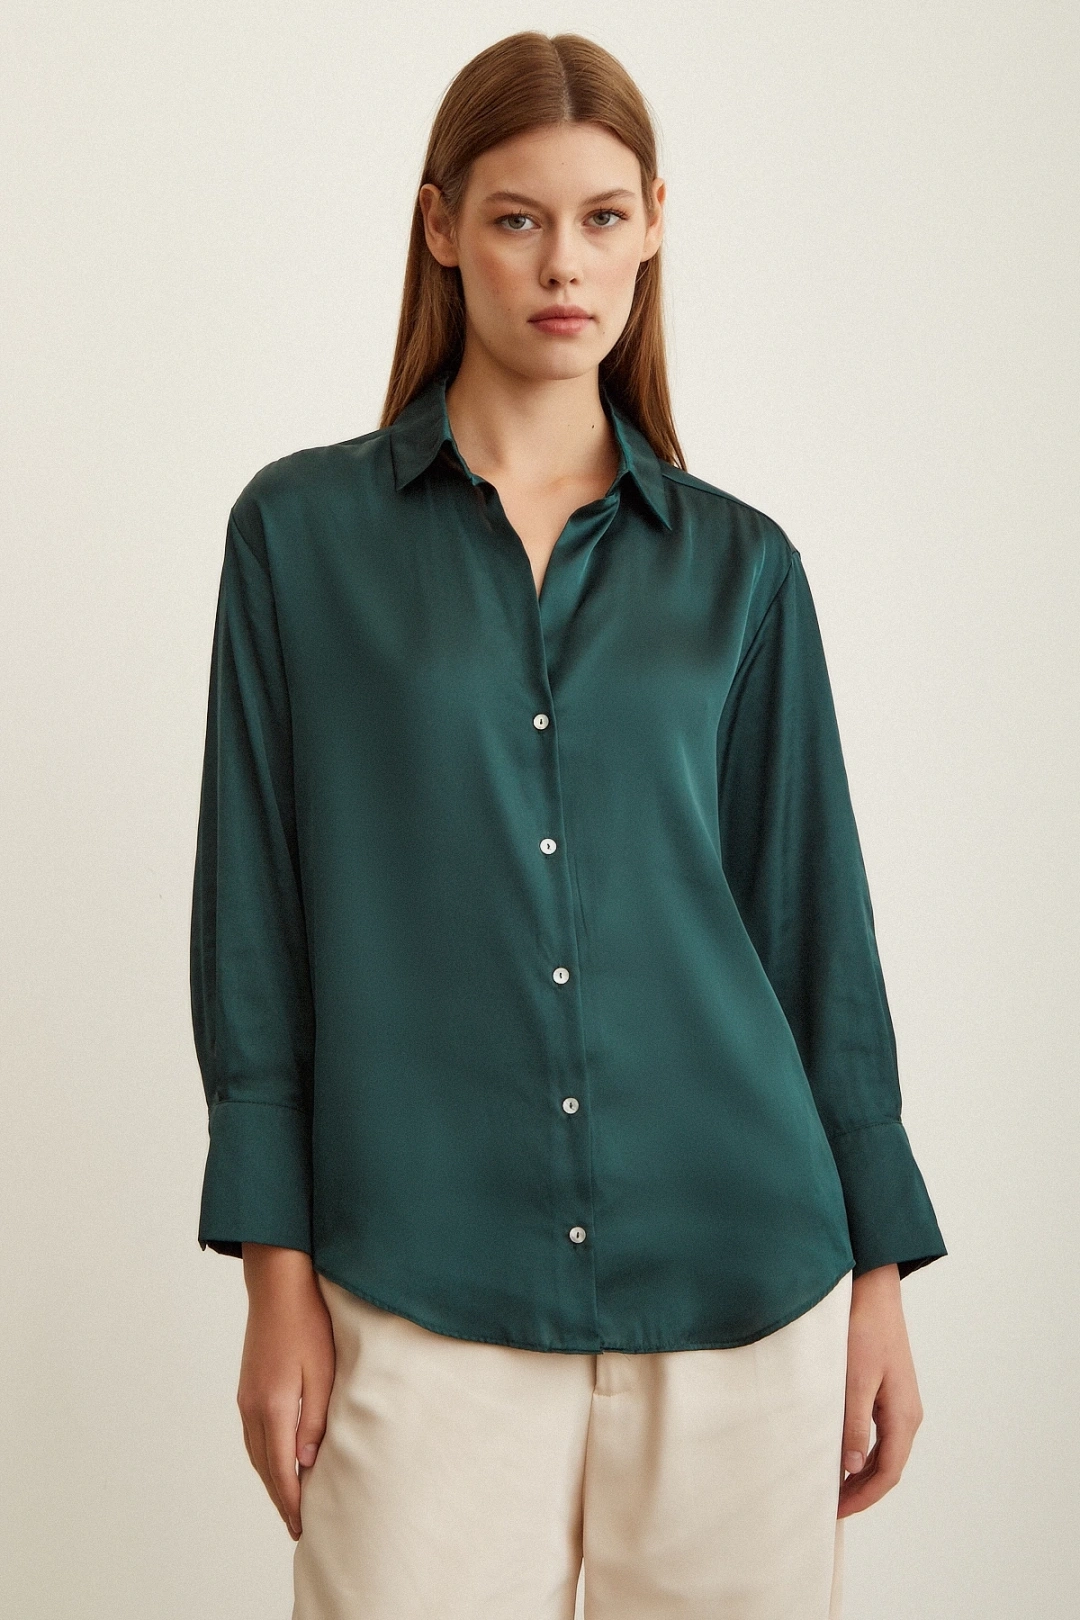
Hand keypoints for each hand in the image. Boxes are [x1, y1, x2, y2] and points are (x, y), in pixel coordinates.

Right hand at [237, 1244, 335, 1539]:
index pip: (281, 1469)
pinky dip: (264, 1457)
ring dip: (271, 1480)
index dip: (291, 1500)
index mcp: (272, 1406)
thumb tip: (308, 1462)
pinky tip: (277, 1461)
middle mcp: (252, 1407)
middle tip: (296, 1526)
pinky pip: (253, 1435)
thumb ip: (314, 1419)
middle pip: (264, 1467)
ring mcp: (246, 1397)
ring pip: (256, 1453)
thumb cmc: (307, 1322)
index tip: (302, 1526)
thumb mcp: (321, 1371)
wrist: (277, 1284)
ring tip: (288, 1501)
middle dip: (280, 1498)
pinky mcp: (247, 1387)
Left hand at [837, 1263, 924, 1517]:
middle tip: (829, 1504)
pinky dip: (861, 1449)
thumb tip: (854, 1467)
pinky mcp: (888, 1390)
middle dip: (861, 1491)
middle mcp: (907, 1413)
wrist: (873, 1289)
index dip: (862, 1497)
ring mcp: (899, 1402)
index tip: (835, 1511)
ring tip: (831, 1484)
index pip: (888, 1473)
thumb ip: (854, 1423)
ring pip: (884, 1451)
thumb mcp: (854, 1377)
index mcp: (903, 1415)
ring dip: (861, 1472)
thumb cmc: (864, 1328)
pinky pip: (878, 1432)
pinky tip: (840, 1450)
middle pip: (888, 1467)